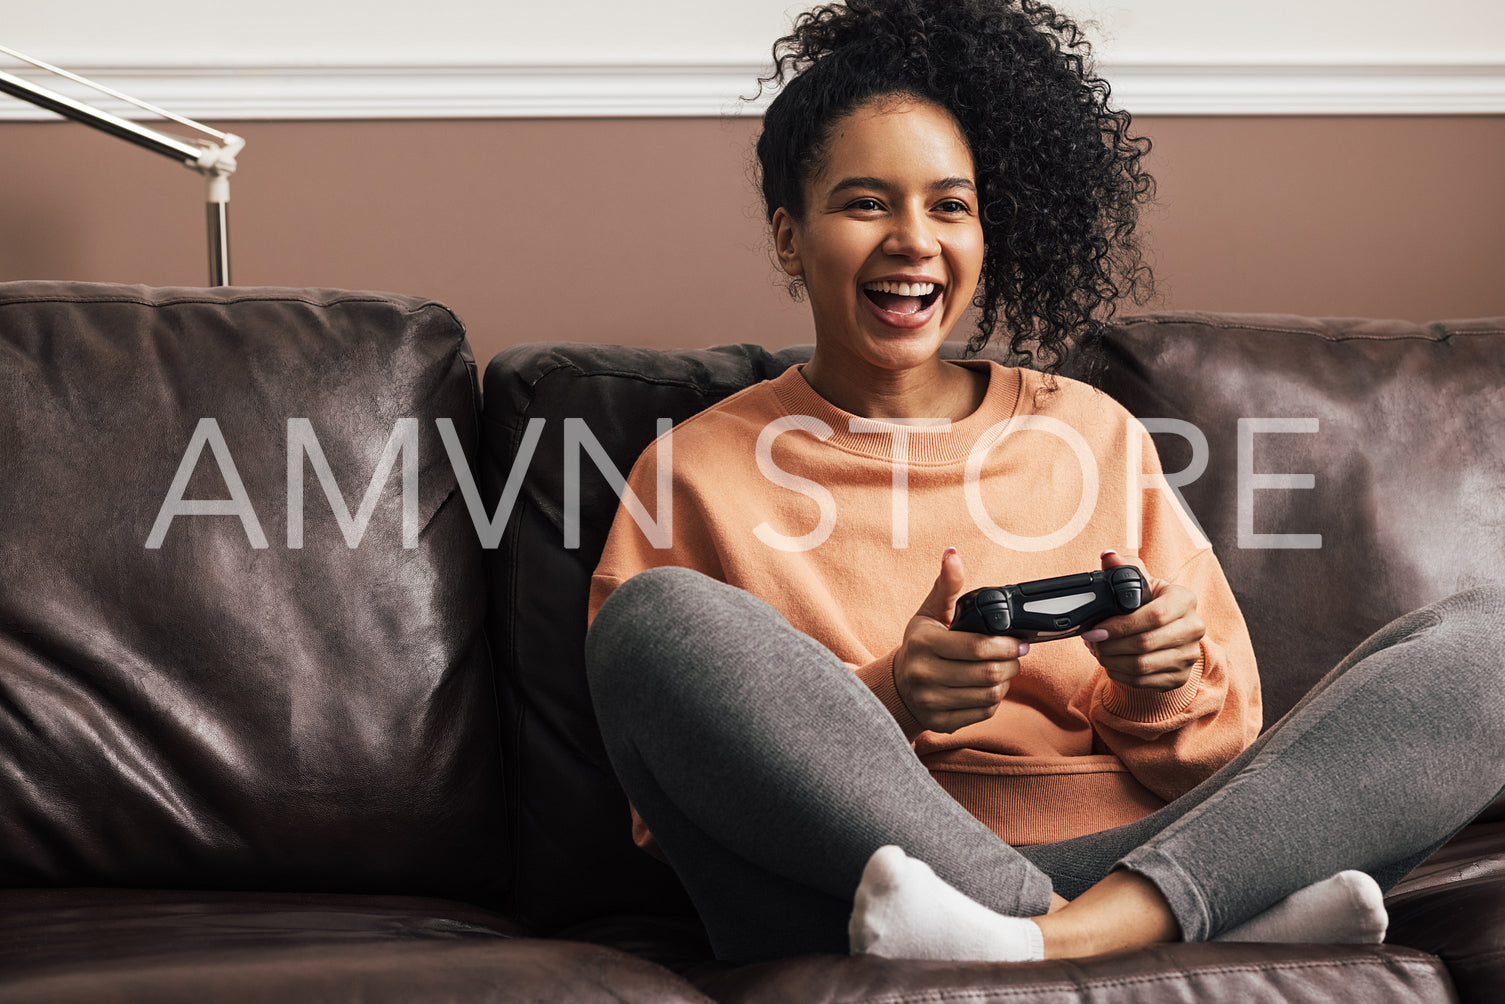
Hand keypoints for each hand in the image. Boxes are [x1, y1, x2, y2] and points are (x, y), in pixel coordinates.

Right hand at [894, 548, 1027, 733]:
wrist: (898, 685)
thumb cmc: (920, 644)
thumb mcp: (930, 613)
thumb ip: (947, 585)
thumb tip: (952, 554)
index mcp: (924, 644)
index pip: (978, 648)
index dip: (1007, 645)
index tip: (1020, 642)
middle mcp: (924, 675)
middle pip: (988, 674)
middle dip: (1011, 664)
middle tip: (1015, 656)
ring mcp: (931, 702)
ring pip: (989, 695)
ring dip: (1005, 682)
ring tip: (1003, 670)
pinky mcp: (940, 722)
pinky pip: (983, 712)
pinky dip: (993, 700)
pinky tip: (988, 688)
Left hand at [1082, 550, 1203, 691]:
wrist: (1167, 630)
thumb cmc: (1149, 602)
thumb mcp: (1139, 581)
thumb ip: (1122, 568)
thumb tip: (1108, 556)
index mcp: (1185, 599)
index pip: (1155, 616)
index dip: (1120, 625)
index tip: (1096, 629)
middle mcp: (1194, 628)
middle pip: (1146, 643)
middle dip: (1111, 645)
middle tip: (1092, 641)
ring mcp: (1189, 655)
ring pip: (1143, 666)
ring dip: (1113, 661)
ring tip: (1098, 652)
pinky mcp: (1180, 676)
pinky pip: (1145, 682)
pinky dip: (1121, 675)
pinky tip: (1111, 664)